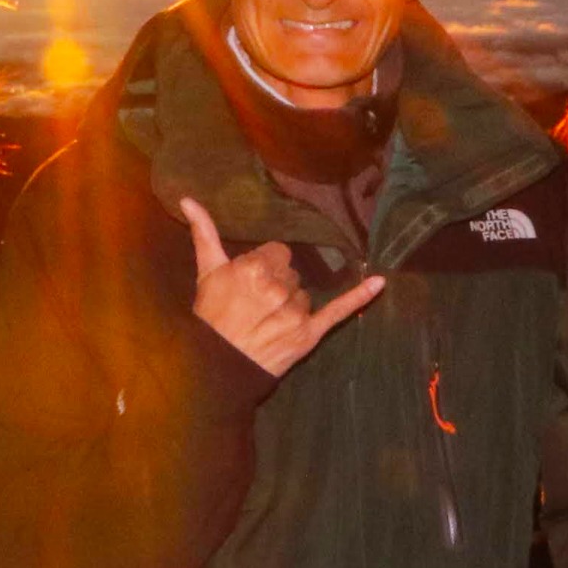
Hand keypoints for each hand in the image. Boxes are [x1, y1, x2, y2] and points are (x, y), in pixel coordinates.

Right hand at [180, 197, 383, 377]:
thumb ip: (203, 232)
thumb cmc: (210, 317)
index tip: (250, 284)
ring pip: (304, 295)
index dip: (265, 267)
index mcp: (254, 268)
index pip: (278, 253)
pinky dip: (359, 297)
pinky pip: (338, 311)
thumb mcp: (206, 272)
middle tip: (255, 307)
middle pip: (292, 274)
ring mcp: (295, 312)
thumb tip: (187, 198)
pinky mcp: (309, 334)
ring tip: (267, 323)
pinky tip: (380, 283)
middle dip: (277, 286)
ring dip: (290, 305)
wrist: (217, 368)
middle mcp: (277, 288)